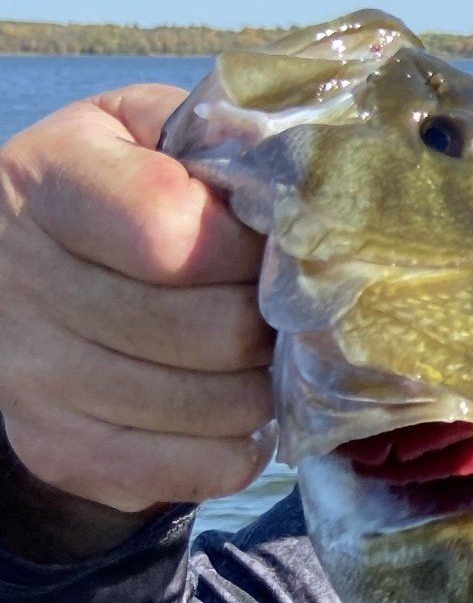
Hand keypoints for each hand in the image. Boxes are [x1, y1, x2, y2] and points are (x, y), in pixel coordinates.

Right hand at [0, 86, 273, 541]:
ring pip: (220, 406)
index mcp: (45, 183)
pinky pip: (203, 468)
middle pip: (212, 331)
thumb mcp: (144, 134)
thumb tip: (313, 182)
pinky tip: (230, 404)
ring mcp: (38, 380)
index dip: (243, 246)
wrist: (17, 278)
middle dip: (269, 319)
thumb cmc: (111, 193)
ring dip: (265, 384)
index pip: (170, 231)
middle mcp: (24, 284)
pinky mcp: (66, 452)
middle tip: (276, 306)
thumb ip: (216, 142)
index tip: (260, 242)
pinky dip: (242, 443)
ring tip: (255, 352)